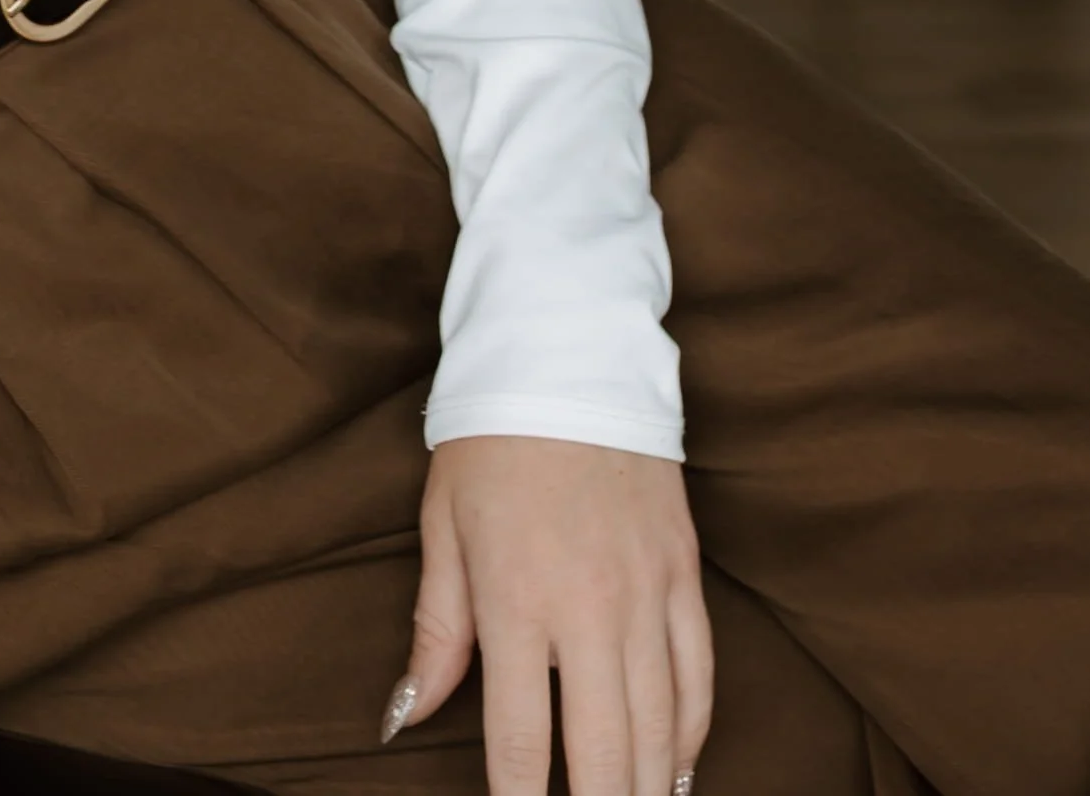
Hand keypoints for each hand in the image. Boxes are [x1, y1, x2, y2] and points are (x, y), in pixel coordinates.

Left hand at [384, 436, 712, 793]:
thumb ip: (436, 631)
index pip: (522, 743)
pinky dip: (690, 734)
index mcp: (516, 599)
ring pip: (660, 727)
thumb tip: (406, 714)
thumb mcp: (442, 526)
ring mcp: (646, 593)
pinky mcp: (684, 573)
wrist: (567, 353)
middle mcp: (589, 608)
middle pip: (604, 753)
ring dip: (645, 788)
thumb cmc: (489, 440)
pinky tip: (675, 769)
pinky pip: (699, 676)